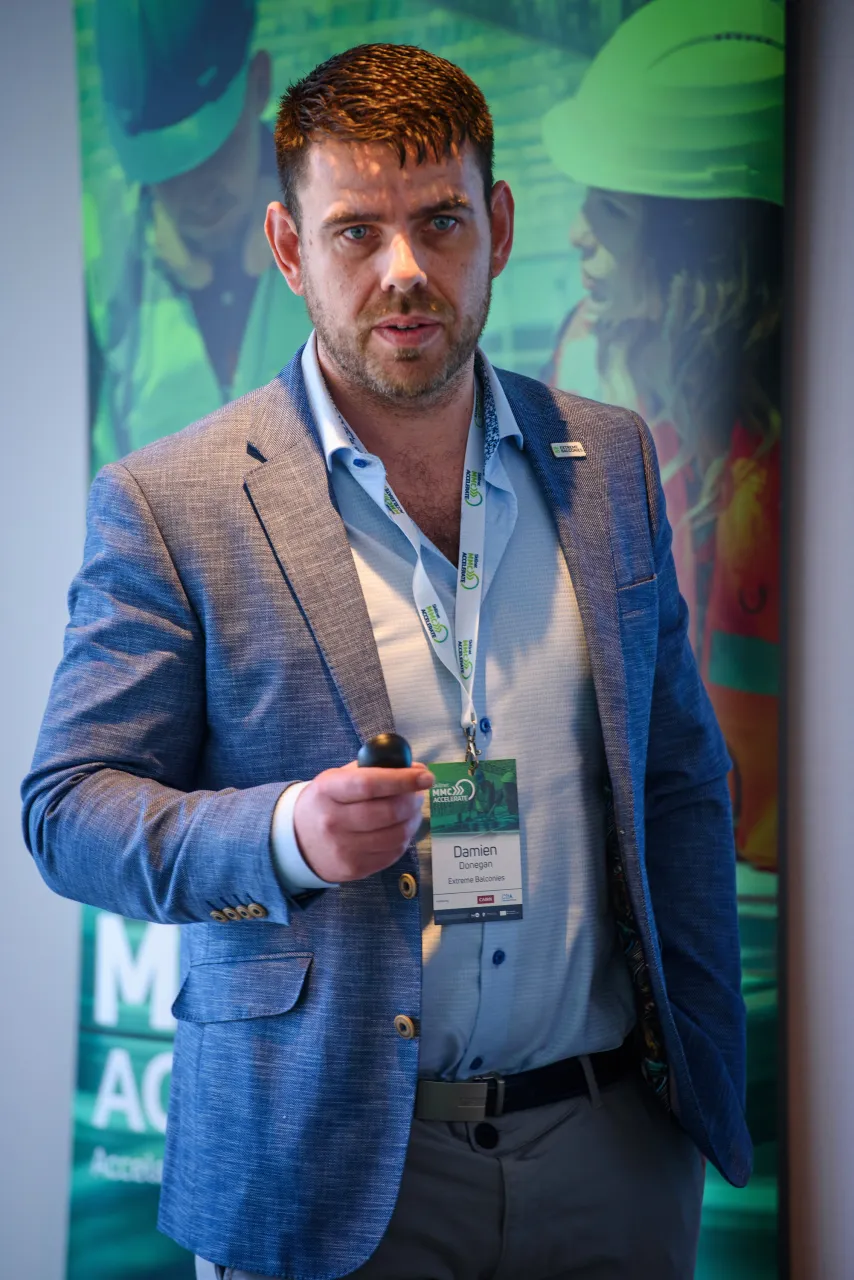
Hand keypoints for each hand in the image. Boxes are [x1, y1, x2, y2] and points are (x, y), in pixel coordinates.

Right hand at [293, 760, 433, 882]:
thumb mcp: (337, 778)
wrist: (298, 840)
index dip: (403, 779)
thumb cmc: (325, 802)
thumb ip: (372, 769)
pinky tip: (400, 828)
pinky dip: (404, 838)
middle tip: (418, 793)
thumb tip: (414, 768)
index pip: (370, 784)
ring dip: (413, 820)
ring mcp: (343, 848)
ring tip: (412, 810)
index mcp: (328, 790)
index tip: (425, 775)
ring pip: (396, 835)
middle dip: (413, 800)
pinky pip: (393, 853)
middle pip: (388, 812)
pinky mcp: (354, 868)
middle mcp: (333, 821)